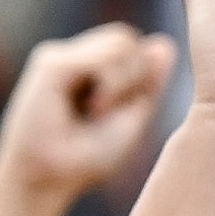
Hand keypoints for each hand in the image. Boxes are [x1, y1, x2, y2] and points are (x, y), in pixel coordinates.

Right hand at [0, 22, 174, 200]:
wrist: (50, 178)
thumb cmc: (86, 159)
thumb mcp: (130, 119)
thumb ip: (147, 83)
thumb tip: (164, 43)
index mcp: (91, 71)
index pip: (134, 48)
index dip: (143, 76)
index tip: (126, 114)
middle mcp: (74, 58)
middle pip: (127, 37)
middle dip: (136, 75)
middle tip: (111, 113)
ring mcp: (61, 57)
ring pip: (121, 39)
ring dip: (124, 80)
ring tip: (99, 111)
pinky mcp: (50, 62)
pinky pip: (102, 56)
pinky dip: (111, 83)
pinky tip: (93, 108)